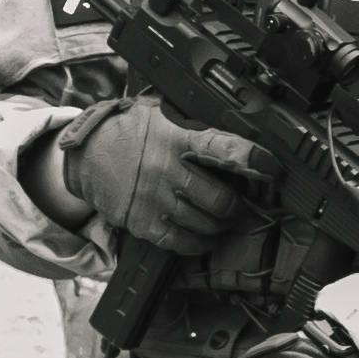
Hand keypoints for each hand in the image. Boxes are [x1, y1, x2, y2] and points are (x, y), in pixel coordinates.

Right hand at [68, 97, 270, 253]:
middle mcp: (168, 170)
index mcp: (178, 139)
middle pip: (221, 200)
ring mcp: (155, 199)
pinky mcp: (142, 222)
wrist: (87, 155)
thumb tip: (237, 125)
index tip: (271, 168)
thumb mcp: (163, 114)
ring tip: (222, 218)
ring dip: (221, 225)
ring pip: (206, 224)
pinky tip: (203, 236)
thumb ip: (196, 124)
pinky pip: (182, 243)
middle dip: (239, 206)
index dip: (251, 160)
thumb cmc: (131, 131)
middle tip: (241, 204)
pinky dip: (199, 243)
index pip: (222, 149)